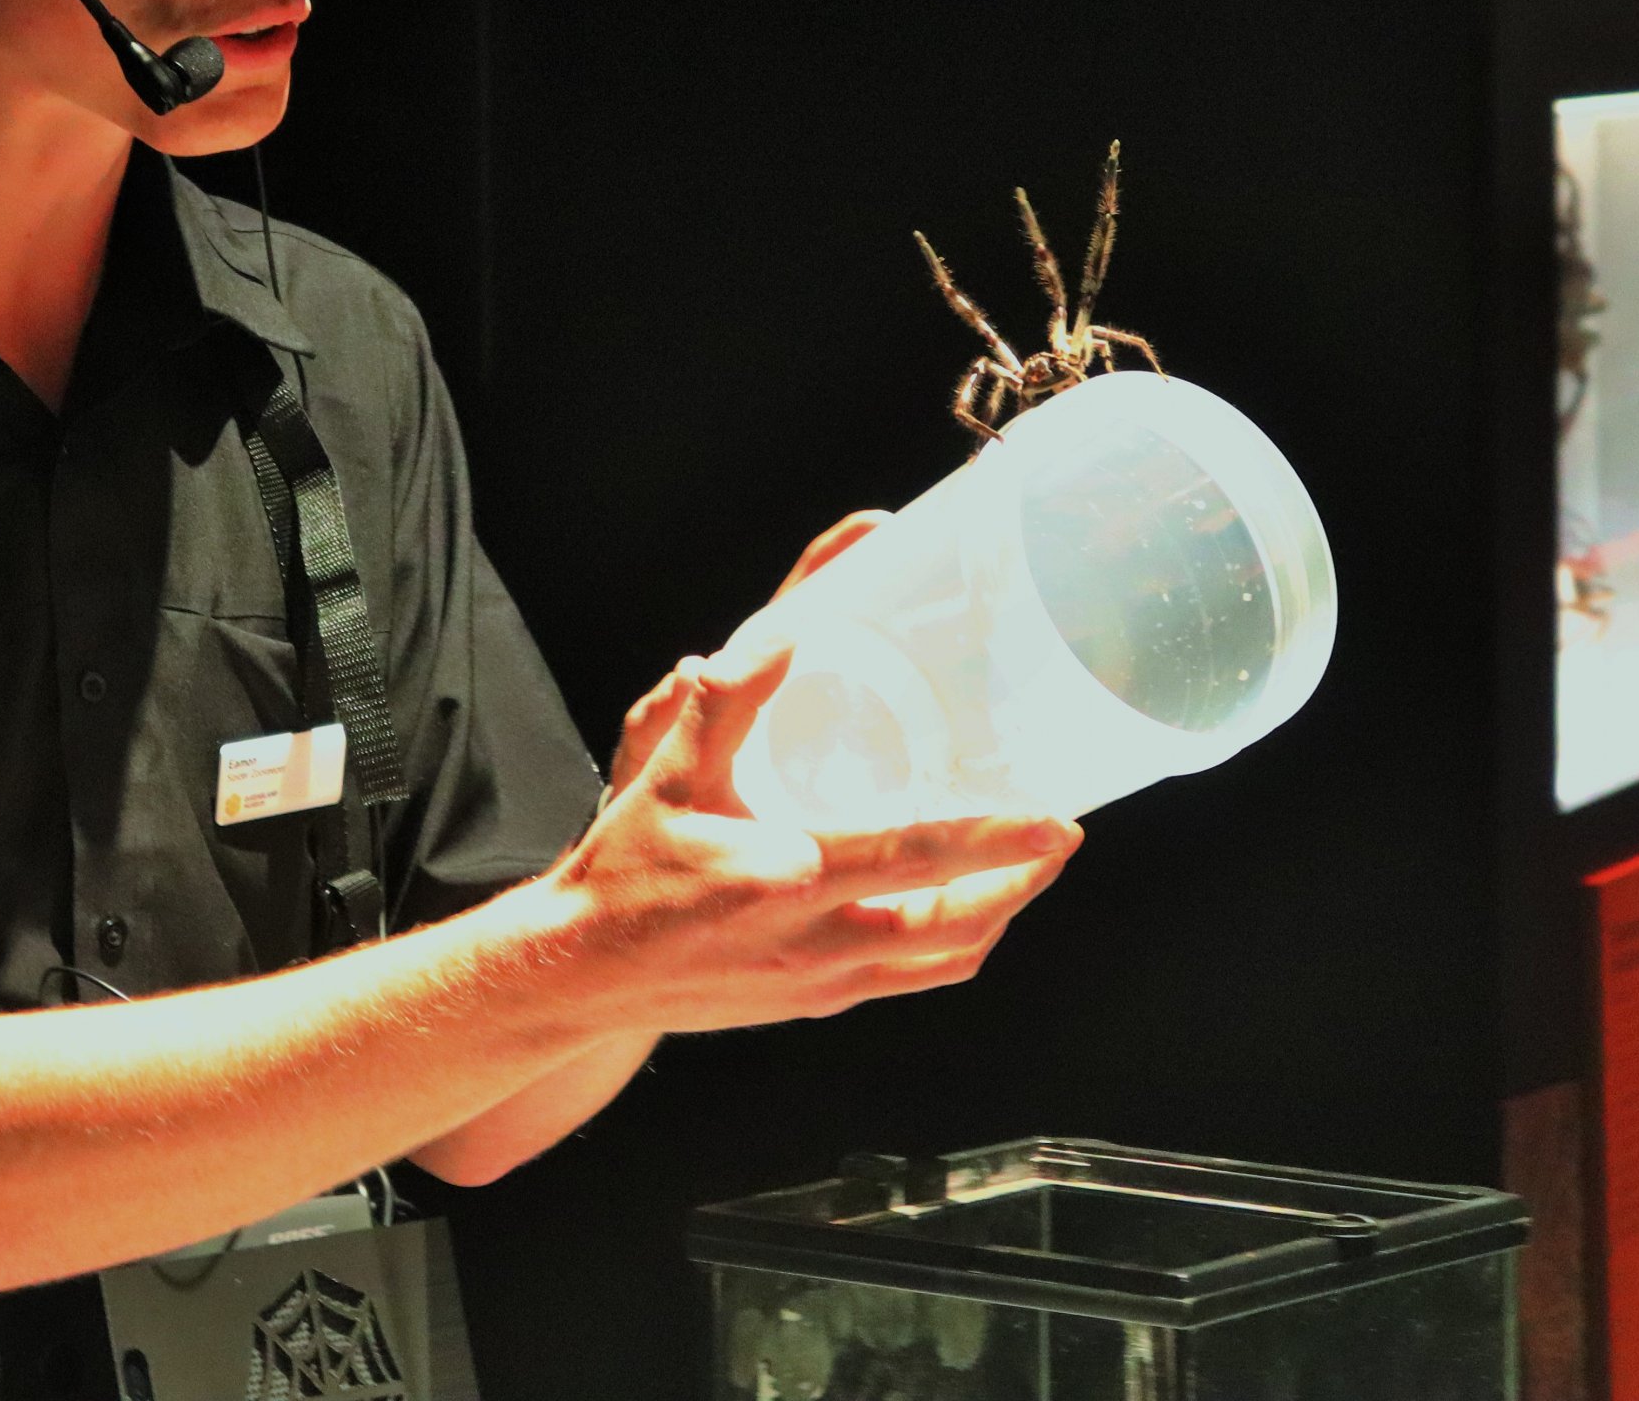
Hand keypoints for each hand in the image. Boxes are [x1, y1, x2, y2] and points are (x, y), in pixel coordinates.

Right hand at [549, 512, 1077, 1038]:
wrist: (580, 972)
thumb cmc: (624, 871)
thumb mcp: (669, 775)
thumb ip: (726, 701)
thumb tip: (784, 633)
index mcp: (790, 878)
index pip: (919, 859)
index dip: (997, 843)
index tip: (1058, 824)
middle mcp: (818, 944)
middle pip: (958, 929)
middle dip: (1022, 887)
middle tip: (1057, 840)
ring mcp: (821, 984)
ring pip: (943, 965)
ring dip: (993, 919)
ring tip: (1019, 875)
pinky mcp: (813, 1004)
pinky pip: (909, 981)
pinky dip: (949, 949)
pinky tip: (950, 914)